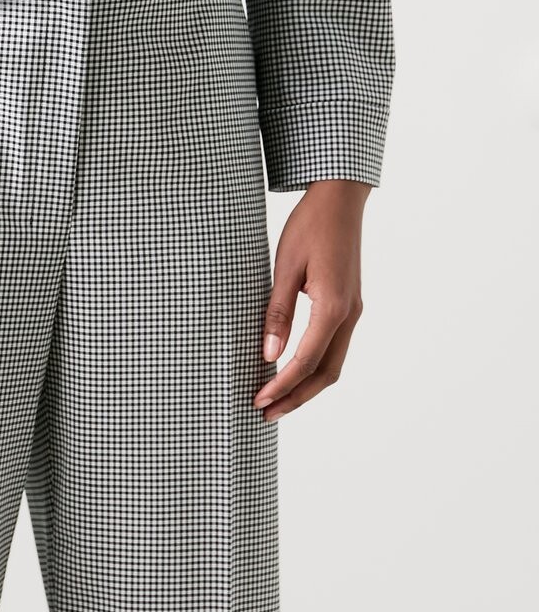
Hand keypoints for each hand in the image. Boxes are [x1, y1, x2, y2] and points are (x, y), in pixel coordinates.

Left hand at [253, 180, 371, 421]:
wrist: (340, 198)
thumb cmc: (309, 226)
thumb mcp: (286, 267)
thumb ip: (278, 313)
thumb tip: (270, 356)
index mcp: (333, 307)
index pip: (306, 361)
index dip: (282, 386)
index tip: (258, 400)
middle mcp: (349, 314)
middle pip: (326, 373)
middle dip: (296, 397)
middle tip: (265, 413)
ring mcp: (353, 310)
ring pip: (334, 363)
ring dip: (307, 385)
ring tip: (277, 399)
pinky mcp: (349, 303)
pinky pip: (335, 346)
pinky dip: (315, 365)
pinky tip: (294, 368)